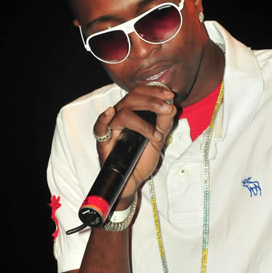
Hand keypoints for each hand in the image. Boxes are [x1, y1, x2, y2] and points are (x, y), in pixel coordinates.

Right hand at [94, 85, 176, 207]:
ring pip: (122, 114)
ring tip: (157, 134)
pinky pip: (99, 128)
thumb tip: (171, 105)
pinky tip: (110, 112)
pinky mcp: (103, 142)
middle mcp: (119, 117)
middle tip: (166, 108)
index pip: (139, 93)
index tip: (169, 95)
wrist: (133, 181)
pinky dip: (103, 119)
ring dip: (142, 122)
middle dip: (151, 101)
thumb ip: (164, 123)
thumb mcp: (158, 140)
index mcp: (131, 113)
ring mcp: (111, 129)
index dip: (153, 90)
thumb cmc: (141, 159)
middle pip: (131, 99)